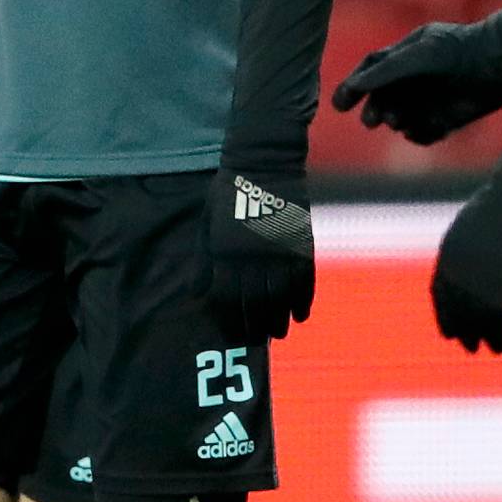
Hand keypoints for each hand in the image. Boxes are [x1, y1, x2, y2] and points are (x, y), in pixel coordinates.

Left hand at [204, 167, 316, 339]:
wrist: (264, 160)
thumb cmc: (229, 191)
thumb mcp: (206, 223)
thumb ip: (203, 260)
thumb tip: (196, 295)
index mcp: (226, 251)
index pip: (227, 298)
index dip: (230, 320)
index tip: (233, 335)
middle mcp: (253, 254)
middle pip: (255, 302)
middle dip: (255, 326)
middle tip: (257, 341)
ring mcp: (279, 248)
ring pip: (281, 294)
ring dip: (280, 318)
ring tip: (278, 333)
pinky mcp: (300, 240)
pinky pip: (304, 277)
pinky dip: (304, 299)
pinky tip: (301, 315)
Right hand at [331, 20, 501, 144]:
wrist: (498, 64)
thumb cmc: (458, 51)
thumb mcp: (418, 54)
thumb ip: (385, 71)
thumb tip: (353, 86)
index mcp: (406, 55)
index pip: (372, 71)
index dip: (353, 87)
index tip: (339, 105)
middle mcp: (415, 78)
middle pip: (382, 99)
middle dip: (374, 110)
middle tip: (372, 121)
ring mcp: (430, 99)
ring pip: (399, 119)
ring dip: (396, 122)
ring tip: (400, 120)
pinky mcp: (446, 120)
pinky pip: (421, 134)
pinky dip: (419, 135)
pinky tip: (429, 129)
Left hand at [430, 169, 501, 354]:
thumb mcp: (475, 223)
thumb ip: (470, 248)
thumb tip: (476, 262)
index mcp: (447, 253)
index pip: (440, 294)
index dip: (446, 315)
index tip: (451, 332)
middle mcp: (455, 273)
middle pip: (456, 313)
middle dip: (464, 332)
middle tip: (472, 348)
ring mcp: (476, 284)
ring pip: (478, 323)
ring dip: (486, 340)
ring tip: (495, 351)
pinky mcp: (500, 293)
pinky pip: (500, 324)